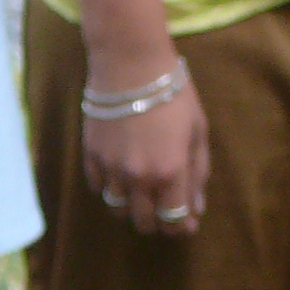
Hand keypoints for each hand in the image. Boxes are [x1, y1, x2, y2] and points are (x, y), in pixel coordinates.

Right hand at [82, 71, 208, 236]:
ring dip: (131, 206)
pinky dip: (110, 187)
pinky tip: (120, 173)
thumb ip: (198, 174)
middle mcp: (139, 177)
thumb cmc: (173, 94)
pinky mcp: (91, 155)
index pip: (174, 220)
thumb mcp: (197, 131)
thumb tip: (196, 209)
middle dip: (157, 221)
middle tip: (163, 208)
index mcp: (170, 172)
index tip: (185, 222)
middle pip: (144, 222)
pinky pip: (98, 186)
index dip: (181, 226)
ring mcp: (111, 167)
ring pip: (117, 209)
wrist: (130, 62)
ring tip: (139, 191)